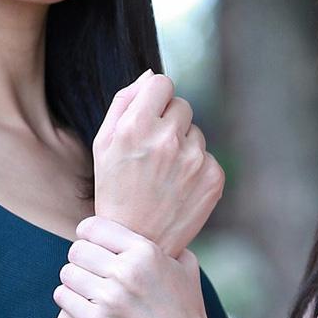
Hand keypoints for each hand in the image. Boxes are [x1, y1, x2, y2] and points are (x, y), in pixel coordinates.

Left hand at [54, 216, 213, 317]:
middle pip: (77, 250)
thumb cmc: (188, 312)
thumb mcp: (186, 268)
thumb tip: (155, 230)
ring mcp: (111, 297)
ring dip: (73, 281)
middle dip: (80, 260)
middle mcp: (126, 270)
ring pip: (67, 273)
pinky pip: (63, 297)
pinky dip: (68, 299)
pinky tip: (80, 304)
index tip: (92, 246)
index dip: (88, 236)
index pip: (93, 227)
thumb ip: (168, 244)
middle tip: (90, 272)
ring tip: (85, 289)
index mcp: (145, 251)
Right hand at [92, 71, 223, 255]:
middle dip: (169, 121)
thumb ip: (124, 102)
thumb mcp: (103, 144)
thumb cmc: (115, 189)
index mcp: (136, 127)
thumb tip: (150, 76)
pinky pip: (208, 156)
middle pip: (182, 105)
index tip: (150, 113)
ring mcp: (194, 160)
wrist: (137, 241)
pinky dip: (196, 168)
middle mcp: (168, 140)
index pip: (161, 83)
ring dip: (183, 145)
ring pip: (196, 132)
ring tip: (164, 174)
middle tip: (153, 152)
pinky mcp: (214, 178)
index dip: (155, 96)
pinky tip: (178, 187)